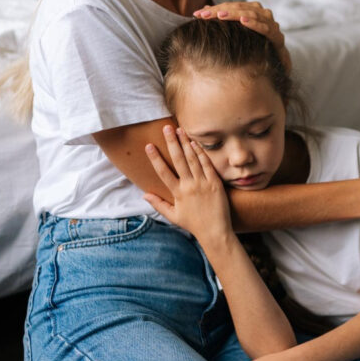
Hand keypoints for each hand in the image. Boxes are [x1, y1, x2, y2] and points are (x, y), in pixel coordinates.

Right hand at [143, 125, 232, 243]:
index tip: (148, 146)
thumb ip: (158, 204)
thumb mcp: (173, 216)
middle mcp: (189, 186)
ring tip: (180, 130)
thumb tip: (144, 194)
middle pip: (178, 160)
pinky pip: (207, 165)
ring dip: (186, 143)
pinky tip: (195, 143)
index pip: (163, 172)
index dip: (155, 158)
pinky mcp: (215, 183)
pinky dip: (201, 153)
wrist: (215, 232)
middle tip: (166, 128)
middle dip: (171, 143)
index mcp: (178, 193)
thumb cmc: (193, 224)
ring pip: (193, 159)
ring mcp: (203, 183)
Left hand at [193, 1, 291, 71]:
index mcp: (252, 10)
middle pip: (239, 8)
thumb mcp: (238, 32)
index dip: (214, 9)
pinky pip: (265, 28)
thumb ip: (224, 20)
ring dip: (235, 14)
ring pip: (251, 14)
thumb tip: (202, 10)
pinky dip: (255, 23)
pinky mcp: (277, 36)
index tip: (196, 14)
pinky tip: (244, 21)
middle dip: (220, 10)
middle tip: (203, 15)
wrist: (278, 62)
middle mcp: (262, 13)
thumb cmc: (256, 45)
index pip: (230, 6)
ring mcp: (271, 23)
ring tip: (220, 15)